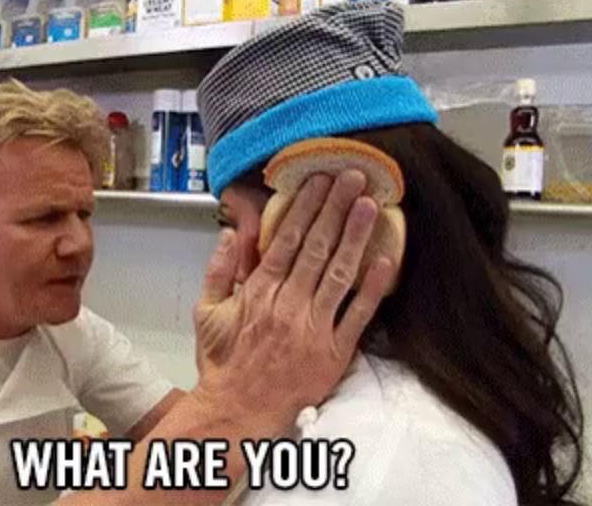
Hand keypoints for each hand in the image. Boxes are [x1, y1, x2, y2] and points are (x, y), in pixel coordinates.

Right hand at [192, 170, 394, 426]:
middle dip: (336, 209)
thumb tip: (230, 233)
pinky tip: (385, 261)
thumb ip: (218, 271)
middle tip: (354, 178)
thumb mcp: (206, 314)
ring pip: (338, 274)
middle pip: (316, 248)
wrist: (238, 413)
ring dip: (356, 237)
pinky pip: (357, 316)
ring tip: (370, 206)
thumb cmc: (223, 364)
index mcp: (257, 293)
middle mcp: (287, 305)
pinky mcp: (334, 353)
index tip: (320, 182)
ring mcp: (313, 329)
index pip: (285, 241)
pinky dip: (372, 289)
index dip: (305, 208)